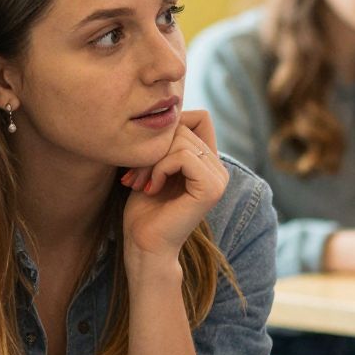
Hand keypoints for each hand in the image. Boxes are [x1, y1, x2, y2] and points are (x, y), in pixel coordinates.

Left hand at [120, 110, 227, 261]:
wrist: (144, 245)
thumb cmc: (144, 209)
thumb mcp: (154, 164)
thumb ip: (167, 140)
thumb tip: (166, 108)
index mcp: (210, 163)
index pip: (199, 117)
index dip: (170, 127)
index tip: (145, 158)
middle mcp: (220, 169)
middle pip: (185, 127)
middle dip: (153, 147)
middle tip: (134, 176)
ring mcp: (219, 179)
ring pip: (182, 140)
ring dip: (152, 159)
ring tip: (140, 182)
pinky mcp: (212, 188)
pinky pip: (184, 155)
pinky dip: (161, 167)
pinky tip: (152, 187)